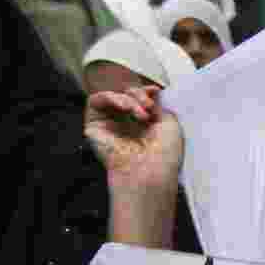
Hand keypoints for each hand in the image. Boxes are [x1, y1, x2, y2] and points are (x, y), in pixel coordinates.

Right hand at [84, 85, 183, 199]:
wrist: (151, 172)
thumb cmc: (164, 154)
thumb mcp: (170, 123)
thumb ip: (158, 105)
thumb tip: (151, 92)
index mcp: (143, 126)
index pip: (139, 100)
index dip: (146, 92)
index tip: (156, 92)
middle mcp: (125, 126)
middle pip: (125, 95)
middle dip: (139, 95)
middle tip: (148, 106)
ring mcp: (109, 126)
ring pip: (112, 96)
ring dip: (128, 98)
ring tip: (141, 113)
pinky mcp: (93, 127)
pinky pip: (95, 101)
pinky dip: (112, 97)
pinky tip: (126, 106)